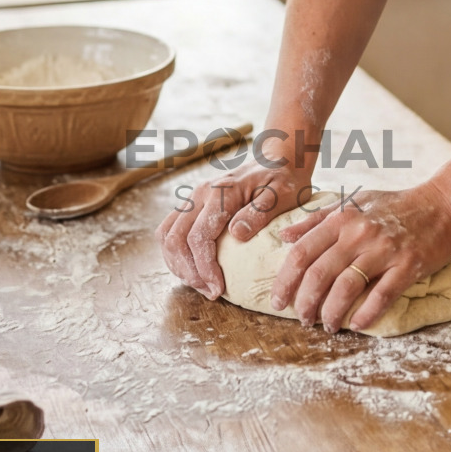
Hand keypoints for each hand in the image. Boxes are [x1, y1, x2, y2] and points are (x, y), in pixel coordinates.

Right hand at [160, 159, 307, 298]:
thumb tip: (236, 235)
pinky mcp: (191, 204)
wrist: (278, 160)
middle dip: (189, 272)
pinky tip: (193, 269)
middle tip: (210, 291)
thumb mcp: (282, 195)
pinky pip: (170, 231)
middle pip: (176, 239)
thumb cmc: (283, 179)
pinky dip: (175, 254)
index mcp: (222, 192)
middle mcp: (200, 193)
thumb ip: (260, 212)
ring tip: (201, 285)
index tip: (218, 288)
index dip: (205, 267)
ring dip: (179, 265)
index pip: (199, 237)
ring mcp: (192, 198)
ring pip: (167, 236)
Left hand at [272, 183, 450, 332]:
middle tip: (302, 319)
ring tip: (328, 326)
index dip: (285, 280)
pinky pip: (382, 295)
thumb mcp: (355, 202)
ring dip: (331, 313)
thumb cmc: (397, 205)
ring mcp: (385, 249)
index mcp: (343, 218)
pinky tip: (357, 325)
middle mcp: (360, 233)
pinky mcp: (409, 265)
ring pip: (346, 288)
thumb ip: (318, 219)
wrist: (444, 204)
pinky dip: (366, 314)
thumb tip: (284, 236)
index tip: (278, 300)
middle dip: (305, 302)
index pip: (302, 253)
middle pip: (319, 274)